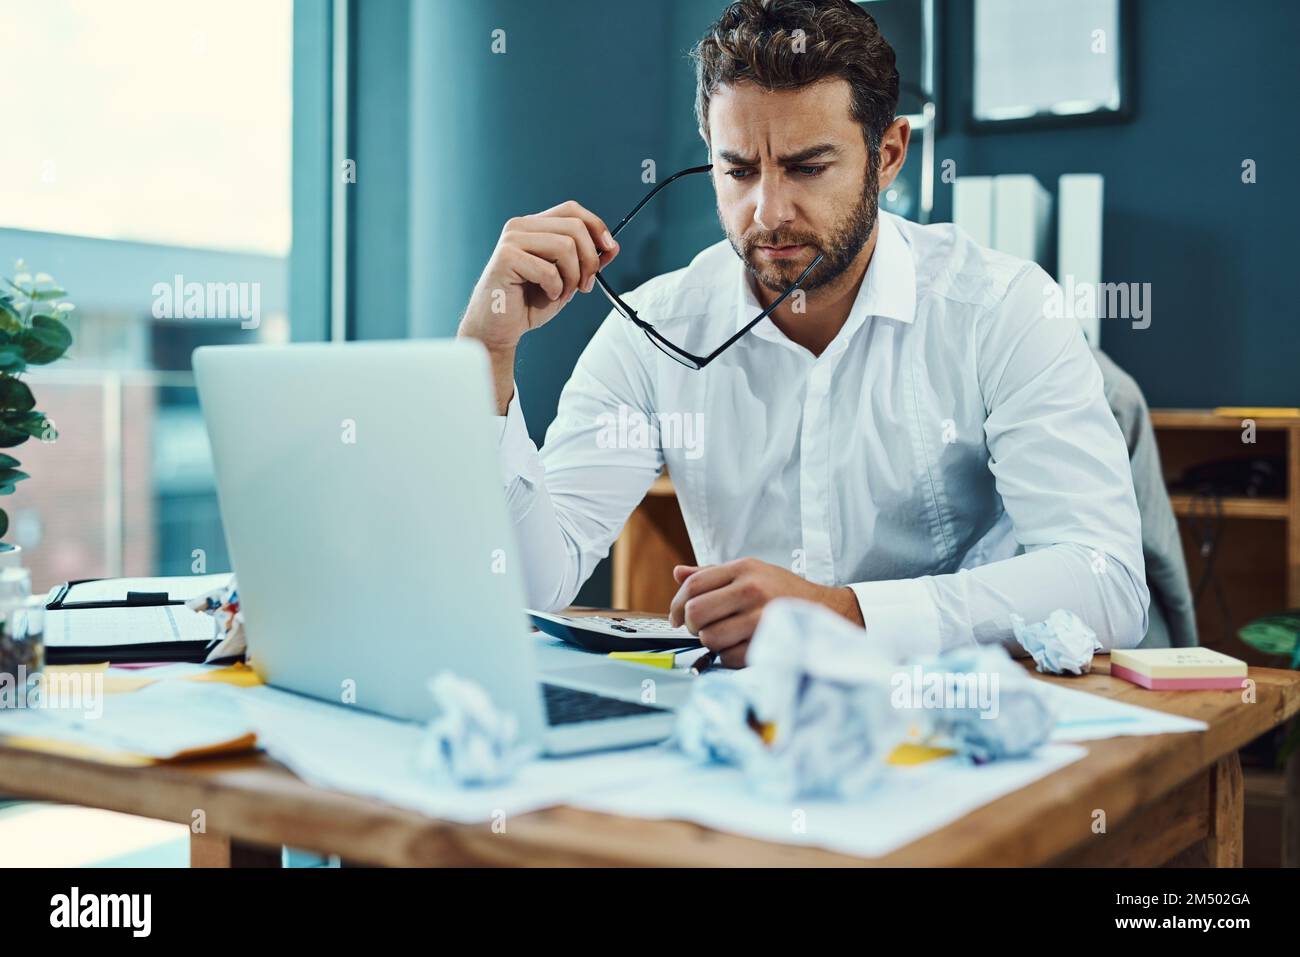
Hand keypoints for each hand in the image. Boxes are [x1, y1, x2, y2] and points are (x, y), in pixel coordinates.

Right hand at [458, 200, 618, 355]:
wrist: (498, 328)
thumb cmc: (528, 303)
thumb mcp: (567, 279)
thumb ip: (586, 260)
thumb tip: (612, 246)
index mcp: (534, 226)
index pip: (572, 210)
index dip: (597, 227)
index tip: (610, 249)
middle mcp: (521, 226)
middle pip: (575, 227)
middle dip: (589, 260)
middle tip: (585, 286)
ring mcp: (512, 240)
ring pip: (565, 246)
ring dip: (573, 277)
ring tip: (563, 292)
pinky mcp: (506, 258)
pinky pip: (549, 269)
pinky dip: (556, 288)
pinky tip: (547, 295)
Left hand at [668, 558, 864, 667]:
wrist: (829, 610)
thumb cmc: (784, 592)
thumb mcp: (752, 572)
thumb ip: (713, 574)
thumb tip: (678, 573)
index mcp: (744, 569)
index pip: (694, 585)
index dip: (675, 604)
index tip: (674, 617)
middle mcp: (752, 590)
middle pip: (695, 611)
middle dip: (690, 625)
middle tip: (698, 629)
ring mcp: (761, 617)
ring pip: (709, 637)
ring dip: (710, 643)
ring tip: (723, 637)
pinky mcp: (768, 643)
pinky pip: (728, 657)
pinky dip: (728, 657)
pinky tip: (739, 647)